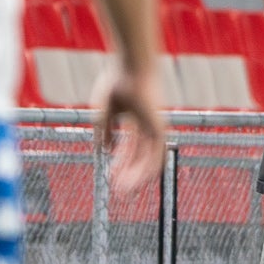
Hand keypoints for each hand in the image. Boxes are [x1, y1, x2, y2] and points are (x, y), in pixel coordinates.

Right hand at [94, 64, 165, 199]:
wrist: (130, 70)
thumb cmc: (115, 85)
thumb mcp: (103, 113)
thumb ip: (104, 132)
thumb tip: (104, 150)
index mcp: (134, 120)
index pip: (129, 149)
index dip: (119, 164)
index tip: (111, 178)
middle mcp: (147, 126)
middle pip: (139, 157)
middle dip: (128, 175)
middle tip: (119, 192)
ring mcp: (155, 128)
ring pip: (148, 159)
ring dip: (137, 178)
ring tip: (125, 193)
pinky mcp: (160, 128)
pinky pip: (156, 155)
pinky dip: (146, 170)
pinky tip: (137, 182)